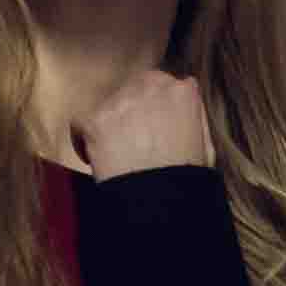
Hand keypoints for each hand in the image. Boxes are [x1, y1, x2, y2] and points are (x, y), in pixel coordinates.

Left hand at [68, 70, 213, 174]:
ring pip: (108, 104)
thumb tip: (182, 98)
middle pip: (134, 88)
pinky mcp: (95, 119)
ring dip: (111, 125)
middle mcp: (151, 86)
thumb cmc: (186, 180)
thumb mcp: (204, 144)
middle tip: (133, 141)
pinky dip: (86, 141)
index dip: (155, 108)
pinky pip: (81, 123)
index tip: (153, 127)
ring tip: (119, 154)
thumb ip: (191, 115)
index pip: (164, 84)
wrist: (160, 201)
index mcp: (182, 91)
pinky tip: (99, 159)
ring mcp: (121, 101)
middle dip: (131, 111)